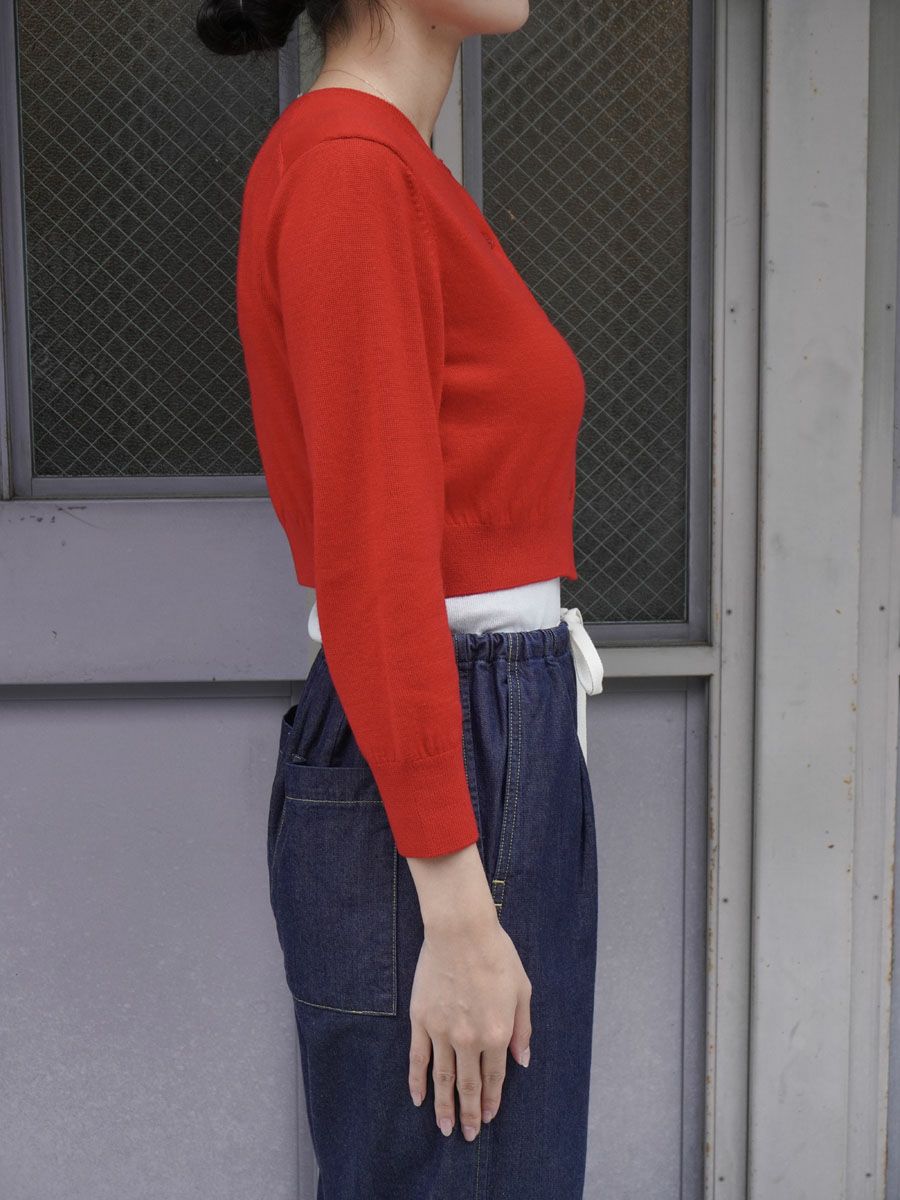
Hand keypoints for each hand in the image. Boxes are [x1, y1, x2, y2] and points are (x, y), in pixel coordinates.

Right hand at [407, 904, 531, 1141]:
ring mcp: (442, 1032)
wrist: (461, 931)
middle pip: (468, 1086)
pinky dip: (417, 1081)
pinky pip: (418, 1058)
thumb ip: (522, 1029)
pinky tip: (419, 1098)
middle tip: (468, 1136)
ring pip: (442, 1079)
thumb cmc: (496, 955)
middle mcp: (469, 1039)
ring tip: (444, 1128)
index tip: (489, 1118)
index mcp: (497, 1034)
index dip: (492, 1101)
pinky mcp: (421, 1020)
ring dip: (444, 1106)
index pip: (495, 1078)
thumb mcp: (522, 990)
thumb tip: (522, 1061)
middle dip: (469, 1114)